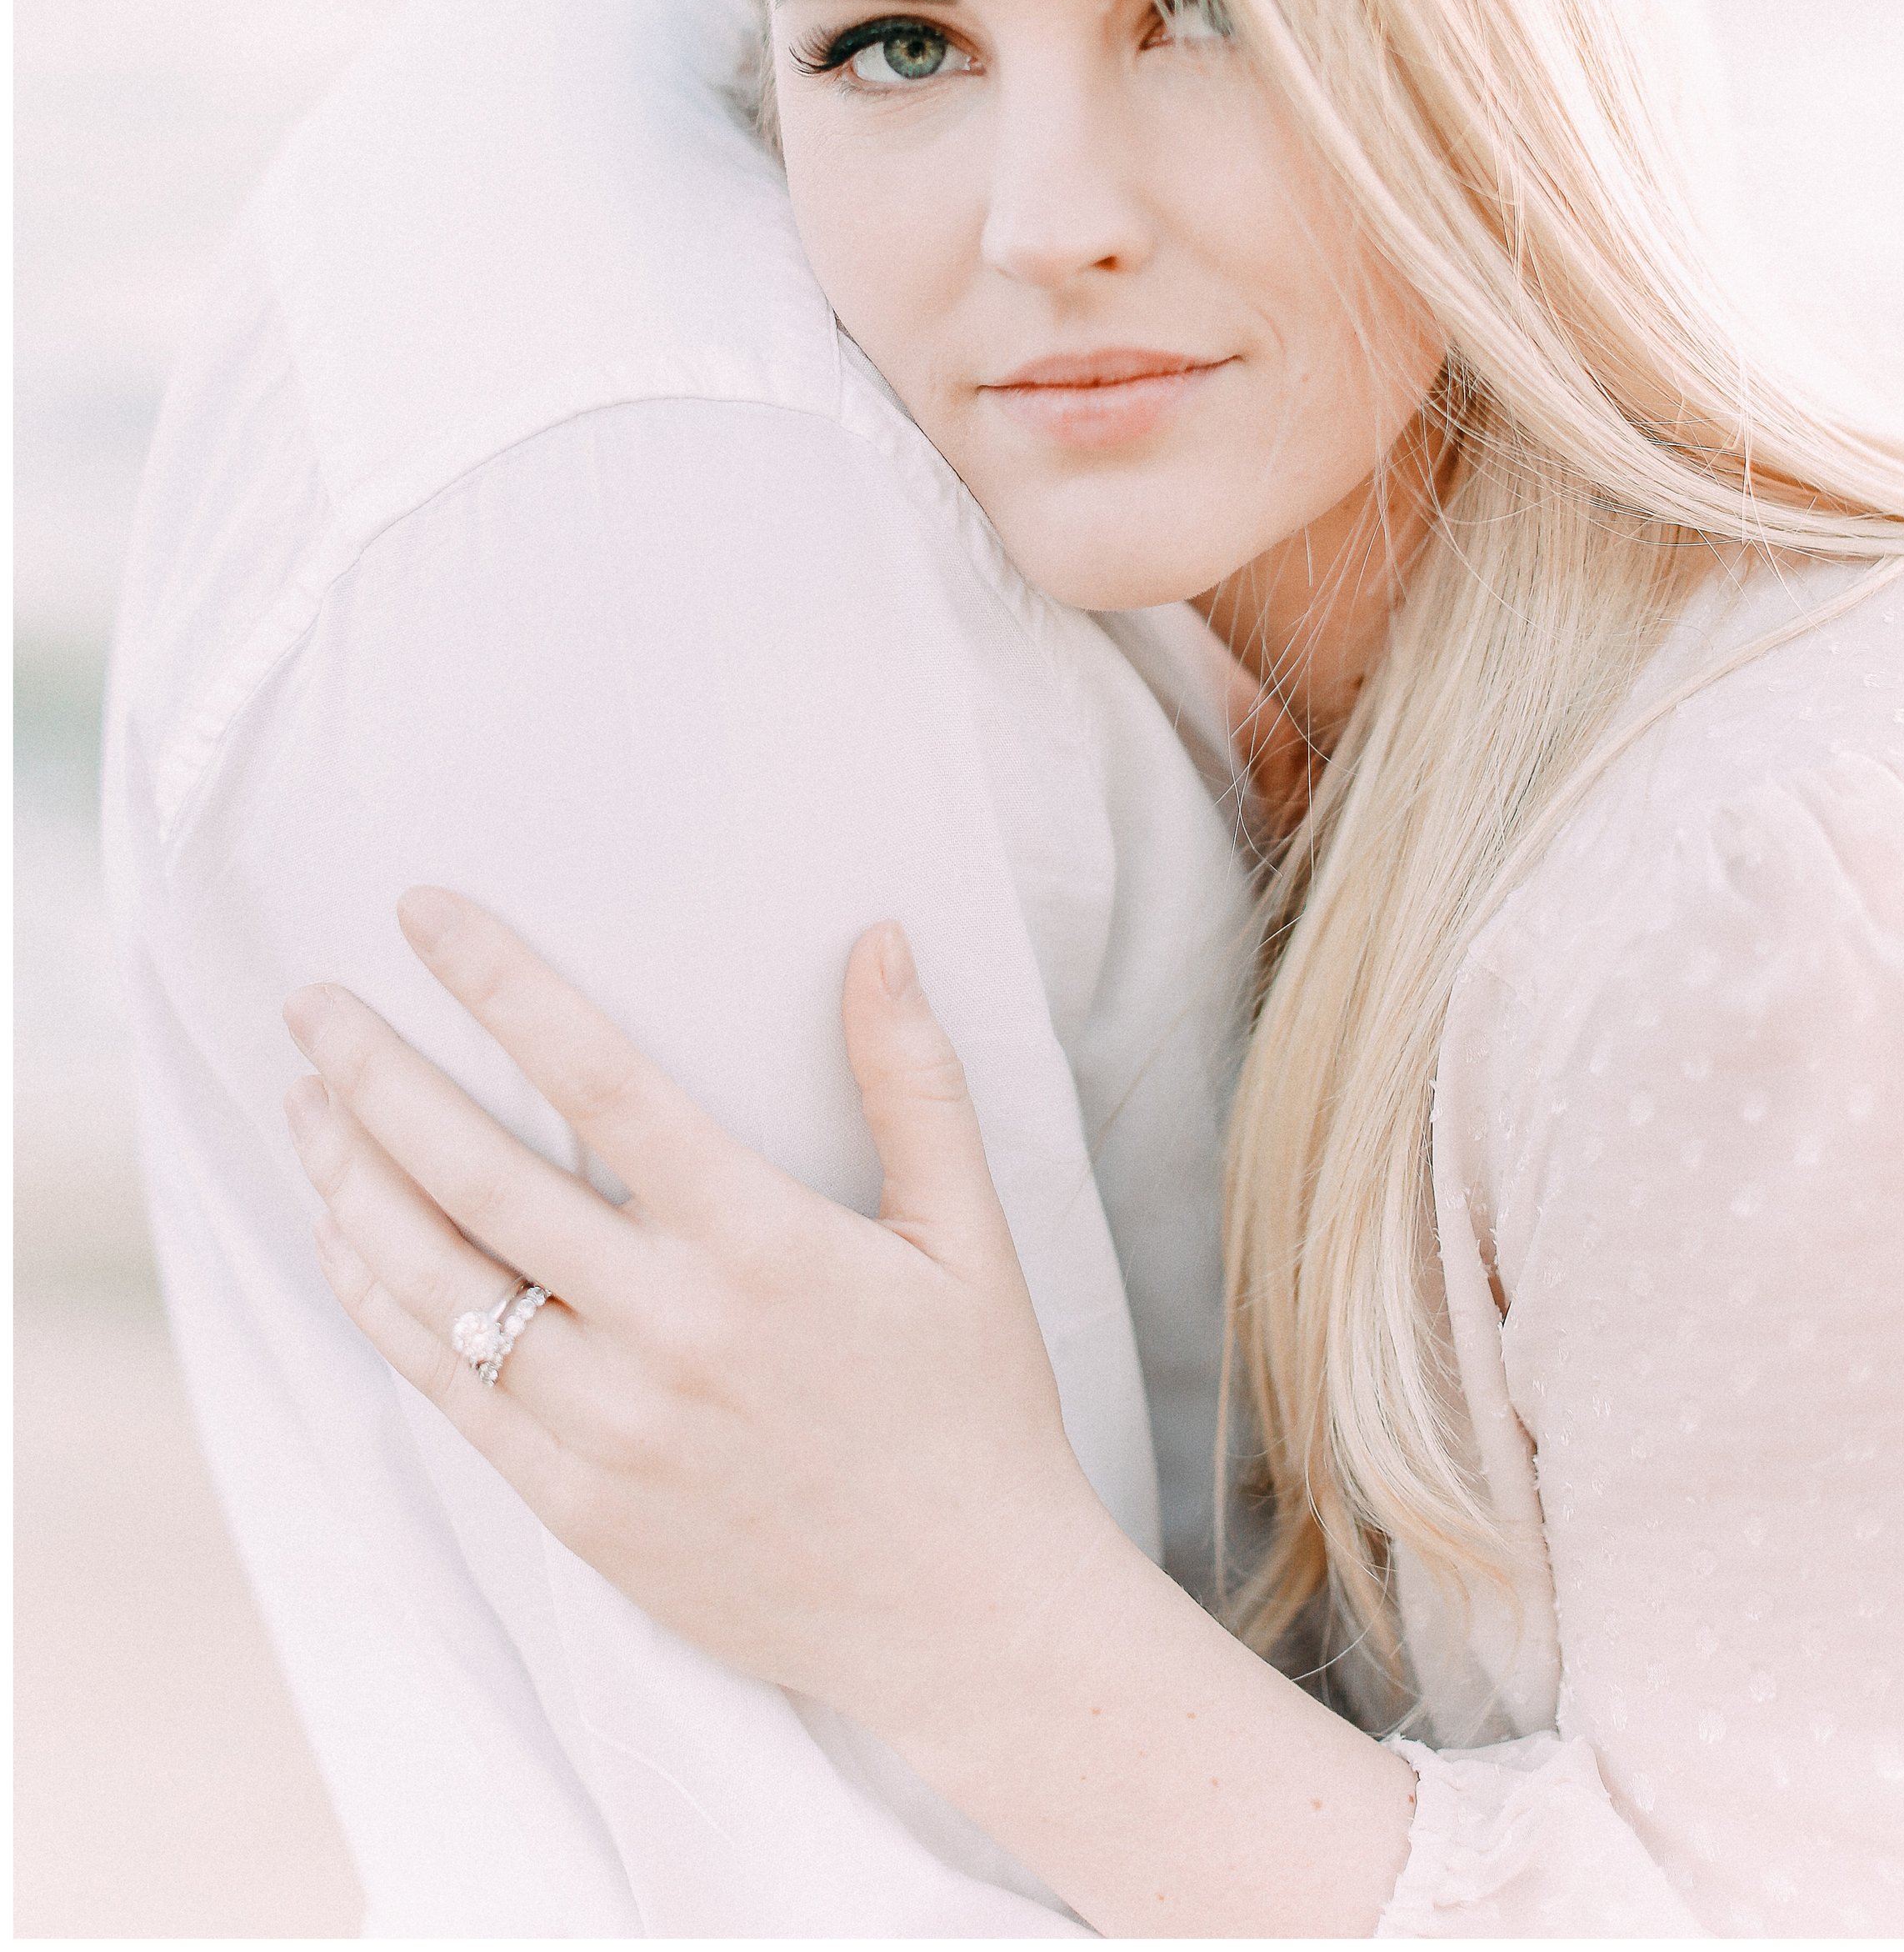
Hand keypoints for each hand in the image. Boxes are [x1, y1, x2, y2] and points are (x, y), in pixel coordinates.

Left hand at [282, 889, 1111, 1744]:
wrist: (965, 1616)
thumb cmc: (972, 1407)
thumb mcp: (967, 1232)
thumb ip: (913, 1078)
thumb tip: (879, 935)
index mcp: (762, 1244)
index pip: (600, 1082)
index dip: (502, 986)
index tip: (426, 913)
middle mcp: (669, 1333)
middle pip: (478, 1175)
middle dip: (376, 1074)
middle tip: (313, 1003)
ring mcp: (611, 1430)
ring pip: (437, 1283)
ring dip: (352, 1181)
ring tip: (305, 1104)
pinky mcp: (579, 1509)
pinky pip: (447, 1389)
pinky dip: (380, 1303)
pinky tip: (346, 1237)